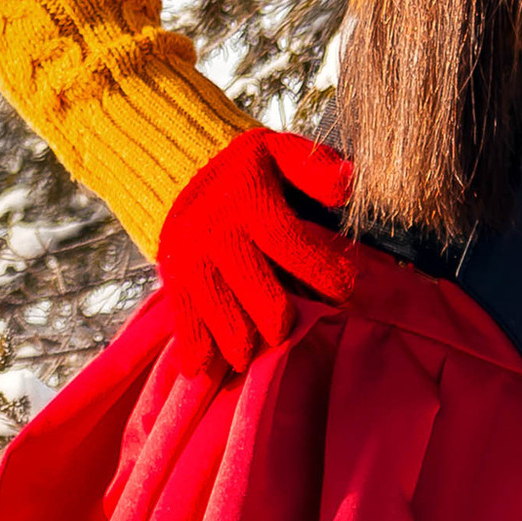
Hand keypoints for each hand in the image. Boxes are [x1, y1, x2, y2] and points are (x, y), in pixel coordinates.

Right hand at [156, 125, 360, 376]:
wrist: (173, 167)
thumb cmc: (243, 168)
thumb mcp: (279, 150)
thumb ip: (314, 167)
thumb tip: (348, 185)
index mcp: (249, 200)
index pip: (289, 241)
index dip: (321, 270)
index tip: (345, 287)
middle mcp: (217, 233)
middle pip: (258, 292)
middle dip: (283, 318)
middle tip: (296, 326)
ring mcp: (191, 260)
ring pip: (222, 315)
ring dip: (243, 343)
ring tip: (257, 354)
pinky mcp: (173, 279)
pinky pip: (183, 320)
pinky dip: (194, 349)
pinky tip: (204, 370)